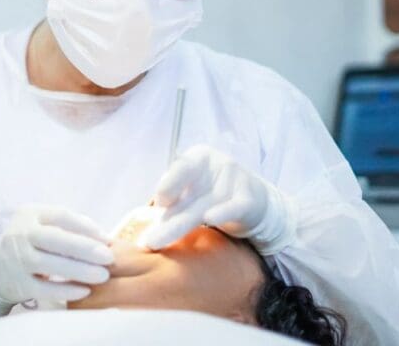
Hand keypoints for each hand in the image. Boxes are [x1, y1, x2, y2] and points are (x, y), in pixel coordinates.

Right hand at [0, 205, 113, 304]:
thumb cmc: (31, 245)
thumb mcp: (43, 227)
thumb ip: (70, 228)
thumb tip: (103, 238)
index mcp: (30, 214)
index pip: (60, 215)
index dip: (85, 227)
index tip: (106, 239)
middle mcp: (20, 233)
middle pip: (54, 238)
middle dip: (84, 248)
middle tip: (108, 257)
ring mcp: (17, 259)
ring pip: (49, 264)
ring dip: (79, 270)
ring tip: (103, 276)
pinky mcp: (18, 283)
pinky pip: (44, 288)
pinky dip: (65, 290)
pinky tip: (84, 291)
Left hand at [139, 144, 295, 253]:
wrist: (256, 200)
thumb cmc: (214, 192)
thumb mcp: (193, 190)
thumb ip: (173, 199)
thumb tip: (143, 216)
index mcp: (198, 158)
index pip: (180, 169)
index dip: (168, 185)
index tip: (158, 203)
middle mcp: (216, 165)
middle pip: (187, 197)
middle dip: (166, 221)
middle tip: (146, 241)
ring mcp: (234, 181)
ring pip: (202, 209)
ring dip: (178, 227)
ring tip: (157, 241)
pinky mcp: (248, 199)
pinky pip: (233, 207)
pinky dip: (223, 212)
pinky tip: (210, 218)